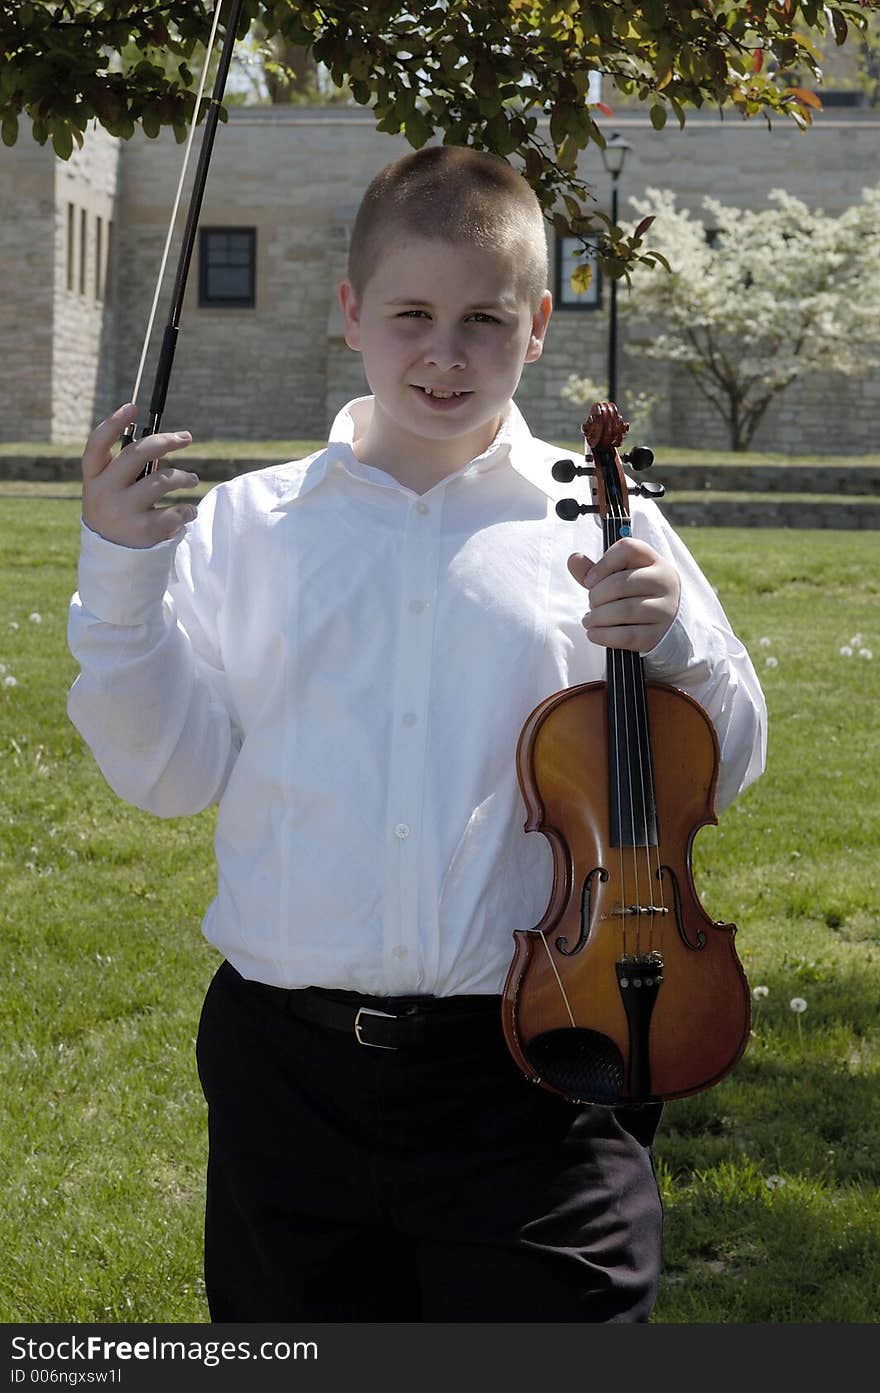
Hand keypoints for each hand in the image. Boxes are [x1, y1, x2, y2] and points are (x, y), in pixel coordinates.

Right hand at [81, 403, 199, 548]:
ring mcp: (123, 512)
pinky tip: (189, 511)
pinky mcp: (143, 531)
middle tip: (186, 438)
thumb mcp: (109, 491)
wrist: (114, 560)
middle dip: (165, 441)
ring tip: (193, 480)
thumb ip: (125, 468)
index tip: (132, 407)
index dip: (113, 423)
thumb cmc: (117, 514)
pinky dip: (187, 509)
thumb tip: (160, 439)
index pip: (96, 445)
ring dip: (184, 477)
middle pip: (136, 454)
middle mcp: (103, 493)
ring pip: (162, 479)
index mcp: (92, 479)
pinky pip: (175, 509)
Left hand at [568, 538, 680, 652]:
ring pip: (624, 610)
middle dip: (597, 595)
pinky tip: (593, 633)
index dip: (603, 563)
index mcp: (654, 561)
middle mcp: (664, 582)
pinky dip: (603, 635)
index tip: (589, 580)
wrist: (665, 626)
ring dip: (598, 617)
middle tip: (591, 604)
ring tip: (589, 620)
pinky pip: (626, 635)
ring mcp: (665, 610)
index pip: (628, 548)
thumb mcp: (619, 578)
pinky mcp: (658, 635)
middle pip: (621, 583)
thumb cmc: (635, 596)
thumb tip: (573, 559)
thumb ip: (595, 570)